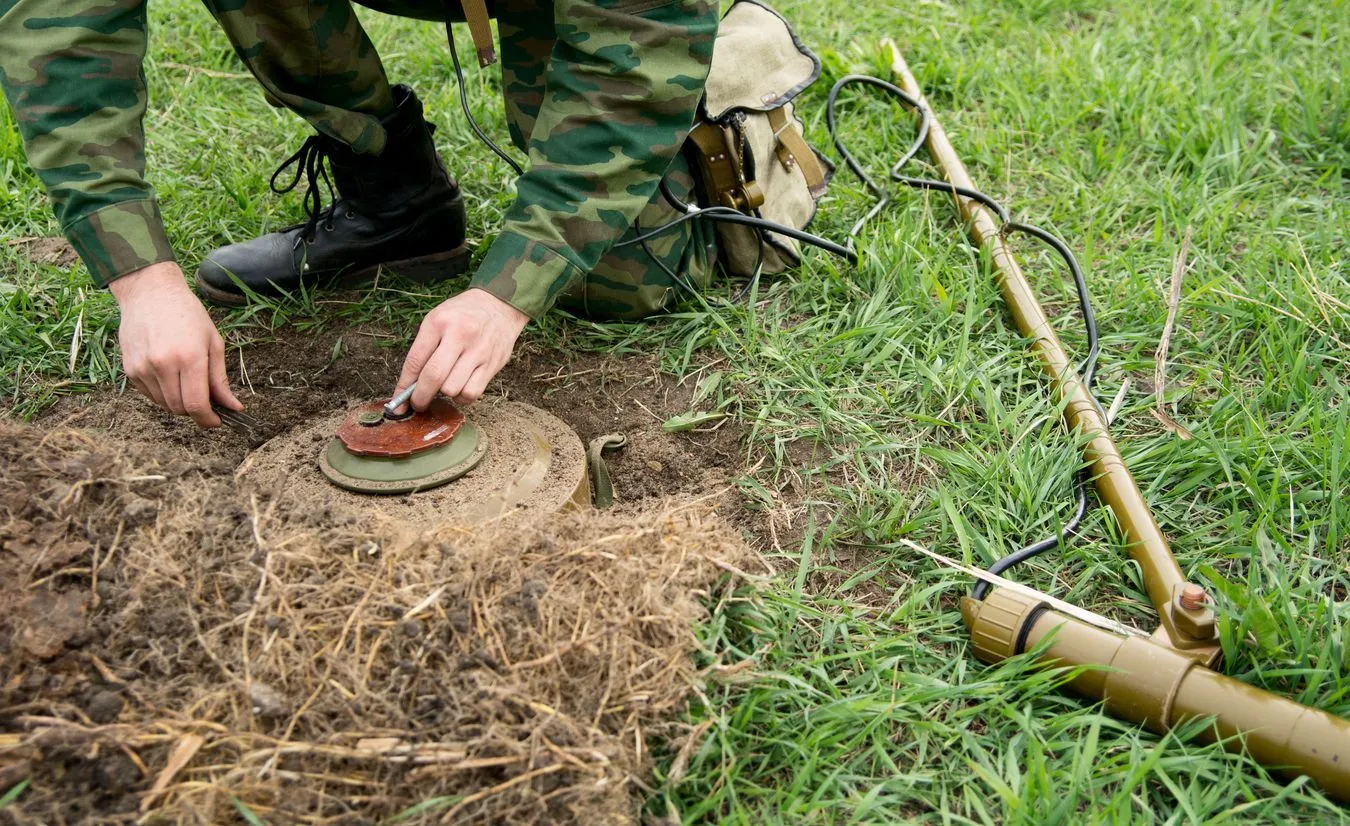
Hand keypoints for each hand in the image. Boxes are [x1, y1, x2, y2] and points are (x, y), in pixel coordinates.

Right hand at [108, 261, 242, 427]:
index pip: (196, 404)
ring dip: (179, 403)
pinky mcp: (129, 369)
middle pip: (180, 408)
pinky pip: (149, 395)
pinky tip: (170, 376)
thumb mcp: (213, 342)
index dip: (208, 419)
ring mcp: (142, 368)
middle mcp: (162, 365)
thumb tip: (233, 407)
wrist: (149, 292)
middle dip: (196, 411)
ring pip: (164, 404)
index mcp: (188, 357)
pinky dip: (163, 394)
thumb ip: (220, 379)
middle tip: (206, 401)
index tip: (216, 421)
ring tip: (188, 382)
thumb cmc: (188, 314)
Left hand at [395, 288, 527, 409]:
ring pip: (452, 389)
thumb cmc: (463, 315)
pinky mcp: (492, 364)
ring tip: (446, 383)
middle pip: (433, 377)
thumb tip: (410, 384)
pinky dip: (462, 397)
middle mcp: (459, 335)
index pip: (415, 360)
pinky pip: (472, 393)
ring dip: (445, 393)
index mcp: (439, 322)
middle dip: (420, 397)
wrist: (499, 305)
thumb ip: (424, 349)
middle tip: (418, 403)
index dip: (404, 386)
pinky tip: (461, 387)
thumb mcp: (438, 319)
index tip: (399, 400)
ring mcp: (478, 350)